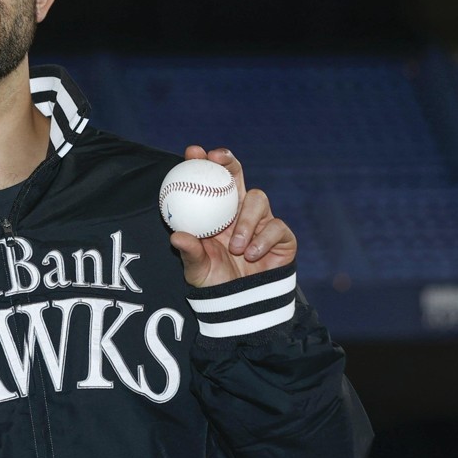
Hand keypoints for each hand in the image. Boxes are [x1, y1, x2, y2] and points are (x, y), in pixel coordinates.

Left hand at [169, 146, 296, 287]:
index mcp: (214, 211)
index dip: (202, 161)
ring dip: (246, 221)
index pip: (208, 179)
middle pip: (236, 174)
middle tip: (218, 160)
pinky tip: (252, 253)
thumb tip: (175, 236)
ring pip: (257, 199)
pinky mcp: (282, 235)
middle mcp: (237, 210)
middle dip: (229, 160)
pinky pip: (276, 227)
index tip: (192, 152)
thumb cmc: (215, 282)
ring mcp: (261, 220)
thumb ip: (189, 252)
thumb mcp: (197, 269)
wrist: (242, 305)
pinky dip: (263, 240)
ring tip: (237, 247)